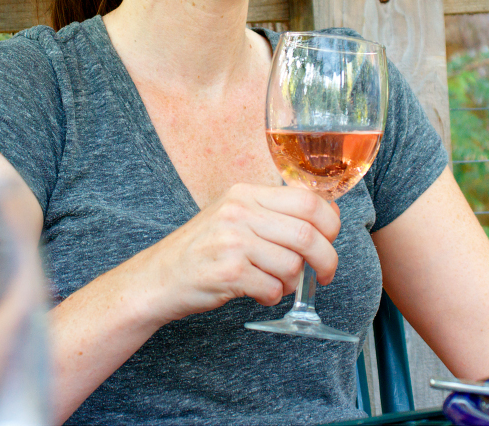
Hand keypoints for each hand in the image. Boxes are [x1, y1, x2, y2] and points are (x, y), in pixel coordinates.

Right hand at [137, 183, 339, 322]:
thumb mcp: (234, 215)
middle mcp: (239, 212)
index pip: (308, 200)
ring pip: (292, 265)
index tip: (330, 239)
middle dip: (326, 260)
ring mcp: (232, 241)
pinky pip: (273, 289)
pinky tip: (257, 292)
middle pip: (307, 234)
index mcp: (245, 193)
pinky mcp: (228, 272)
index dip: (330, 223)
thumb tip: (327, 214)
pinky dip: (272, 297)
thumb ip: (273, 211)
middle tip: (326, 273)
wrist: (158, 277)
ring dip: (292, 282)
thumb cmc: (202, 248)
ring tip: (274, 282)